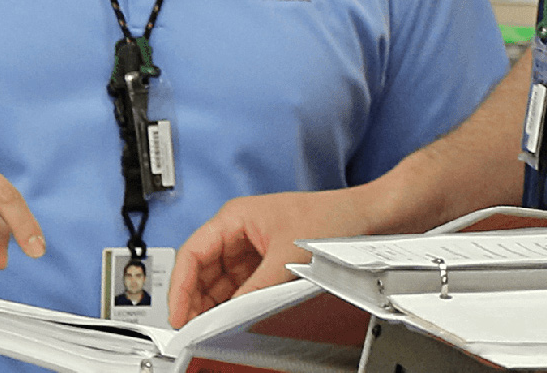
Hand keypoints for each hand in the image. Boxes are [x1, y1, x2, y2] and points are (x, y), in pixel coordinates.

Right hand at [168, 188, 375, 326]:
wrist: (367, 219)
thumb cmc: (332, 219)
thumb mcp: (286, 260)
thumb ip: (253, 291)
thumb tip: (226, 316)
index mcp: (235, 217)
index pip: (191, 253)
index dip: (180, 287)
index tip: (179, 314)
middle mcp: (239, 231)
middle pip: (202, 271)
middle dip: (196, 300)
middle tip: (194, 329)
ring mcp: (253, 248)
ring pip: (220, 282)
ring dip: (216, 305)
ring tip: (213, 328)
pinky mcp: (266, 262)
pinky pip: (241, 287)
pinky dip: (235, 304)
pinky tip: (235, 319)